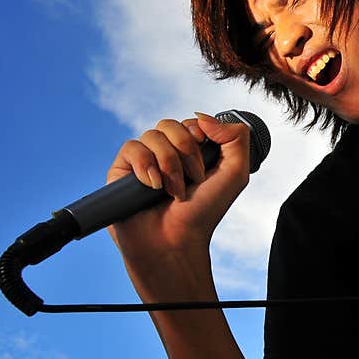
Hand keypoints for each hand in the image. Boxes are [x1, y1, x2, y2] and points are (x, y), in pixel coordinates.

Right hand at [106, 113, 250, 264]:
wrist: (177, 242)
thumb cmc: (205, 212)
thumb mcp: (236, 174)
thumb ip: (236, 138)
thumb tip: (203, 117)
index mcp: (191, 152)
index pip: (190, 123)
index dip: (199, 133)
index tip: (205, 154)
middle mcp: (166, 154)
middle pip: (170, 125)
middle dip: (186, 151)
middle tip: (194, 179)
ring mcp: (143, 161)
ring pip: (152, 135)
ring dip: (169, 164)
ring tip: (174, 191)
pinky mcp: (121, 171)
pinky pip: (131, 148)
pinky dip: (146, 165)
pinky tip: (153, 186)